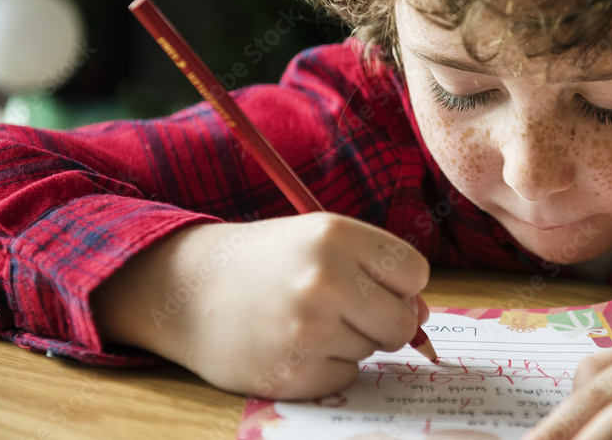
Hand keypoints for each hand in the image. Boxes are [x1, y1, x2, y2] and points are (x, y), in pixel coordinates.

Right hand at [92, 213, 429, 399]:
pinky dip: (328, 365)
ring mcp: (310, 330)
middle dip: (384, 319)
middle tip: (344, 307)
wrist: (188, 291)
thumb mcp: (319, 240)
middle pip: (404, 319)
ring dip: (350, 340)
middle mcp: (326, 280)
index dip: (399, 282)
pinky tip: (293, 345)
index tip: (373, 282)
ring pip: (374, 348)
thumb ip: (375, 268)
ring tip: (304, 319)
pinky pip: (347, 375)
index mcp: (336, 236)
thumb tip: (423, 316)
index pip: (414, 272)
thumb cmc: (265, 262)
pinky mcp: (296, 373)